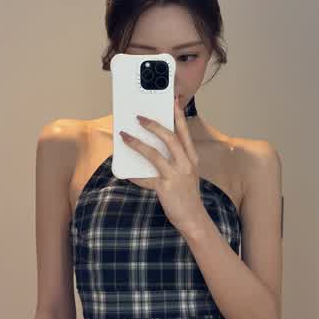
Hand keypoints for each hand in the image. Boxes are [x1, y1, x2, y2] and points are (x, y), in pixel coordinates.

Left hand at [119, 95, 204, 230]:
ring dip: (137, 143)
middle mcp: (186, 164)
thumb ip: (174, 159)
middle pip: (170, 138)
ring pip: (155, 154)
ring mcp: (176, 175)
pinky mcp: (165, 187)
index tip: (173, 100)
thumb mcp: (186, 173)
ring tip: (125, 136)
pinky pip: (145, 178)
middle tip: (139, 117)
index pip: (184, 132)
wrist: (194, 218)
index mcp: (191, 158)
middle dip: (154, 125)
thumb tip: (152, 146)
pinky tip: (124, 171)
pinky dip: (134, 174)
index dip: (178, 115)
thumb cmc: (187, 194)